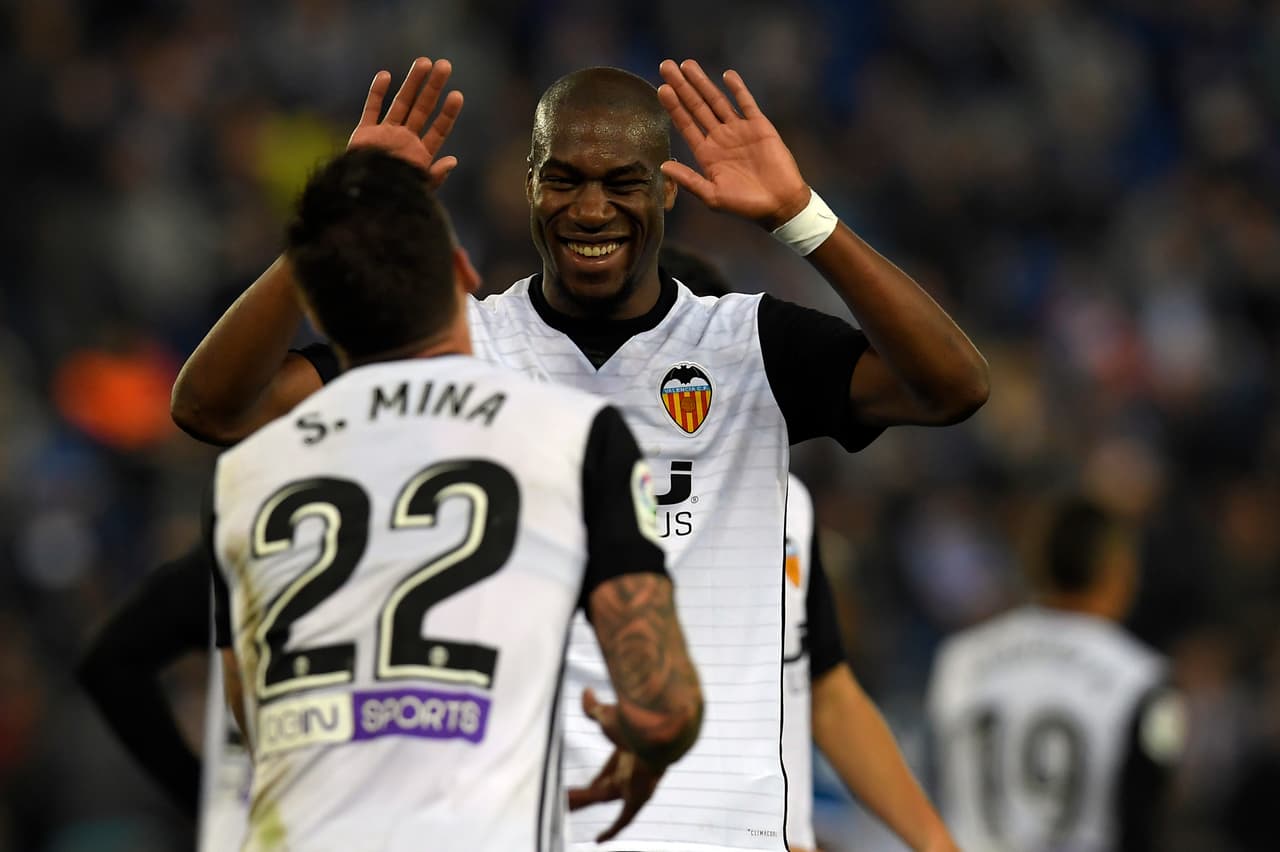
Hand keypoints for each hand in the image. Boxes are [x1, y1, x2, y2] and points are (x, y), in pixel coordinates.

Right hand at [348, 57, 463, 187]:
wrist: (362, 201)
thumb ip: (435, 175)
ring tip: (424, 62)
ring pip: (401, 103)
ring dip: (412, 83)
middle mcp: (405, 140)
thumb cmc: (393, 199)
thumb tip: (453, 161)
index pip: (439, 129)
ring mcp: (385, 135)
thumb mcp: (419, 189)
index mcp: (420, 153)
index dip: (448, 113)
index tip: (457, 95)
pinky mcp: (364, 134)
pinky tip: (386, 75)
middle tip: (445, 66)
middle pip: (422, 109)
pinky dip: (377, 93)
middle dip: (433, 88)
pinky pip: (371, 109)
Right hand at [566, 689, 664, 842]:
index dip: (592, 783)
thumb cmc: (634, 719)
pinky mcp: (637, 799)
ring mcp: (634, 786)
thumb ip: (594, 708)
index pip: (605, 774)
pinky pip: (624, 820)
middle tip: (558, 799)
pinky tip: (599, 840)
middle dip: (580, 796)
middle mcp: (631, 773)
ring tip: (559, 805)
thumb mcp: (608, 715)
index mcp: (626, 754)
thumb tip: (586, 691)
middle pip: (601, 790)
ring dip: (580, 801)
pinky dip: (612, 830)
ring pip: (602, 799)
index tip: (571, 790)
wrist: (656, 729)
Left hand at [657, 59, 809, 228]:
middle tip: (666, 66)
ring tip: (687, 64)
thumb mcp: (713, 196)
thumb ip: (689, 180)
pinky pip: (746, 103)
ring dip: (702, 83)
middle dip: (681, 87)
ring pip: (717, 101)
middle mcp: (719, 138)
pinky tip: (726, 75)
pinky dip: (738, 89)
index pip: (685, 125)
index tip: (661, 89)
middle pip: (696, 107)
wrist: (780, 204)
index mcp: (706, 154)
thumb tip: (663, 166)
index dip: (673, 107)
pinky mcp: (759, 126)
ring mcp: (739, 130)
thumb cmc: (745, 205)